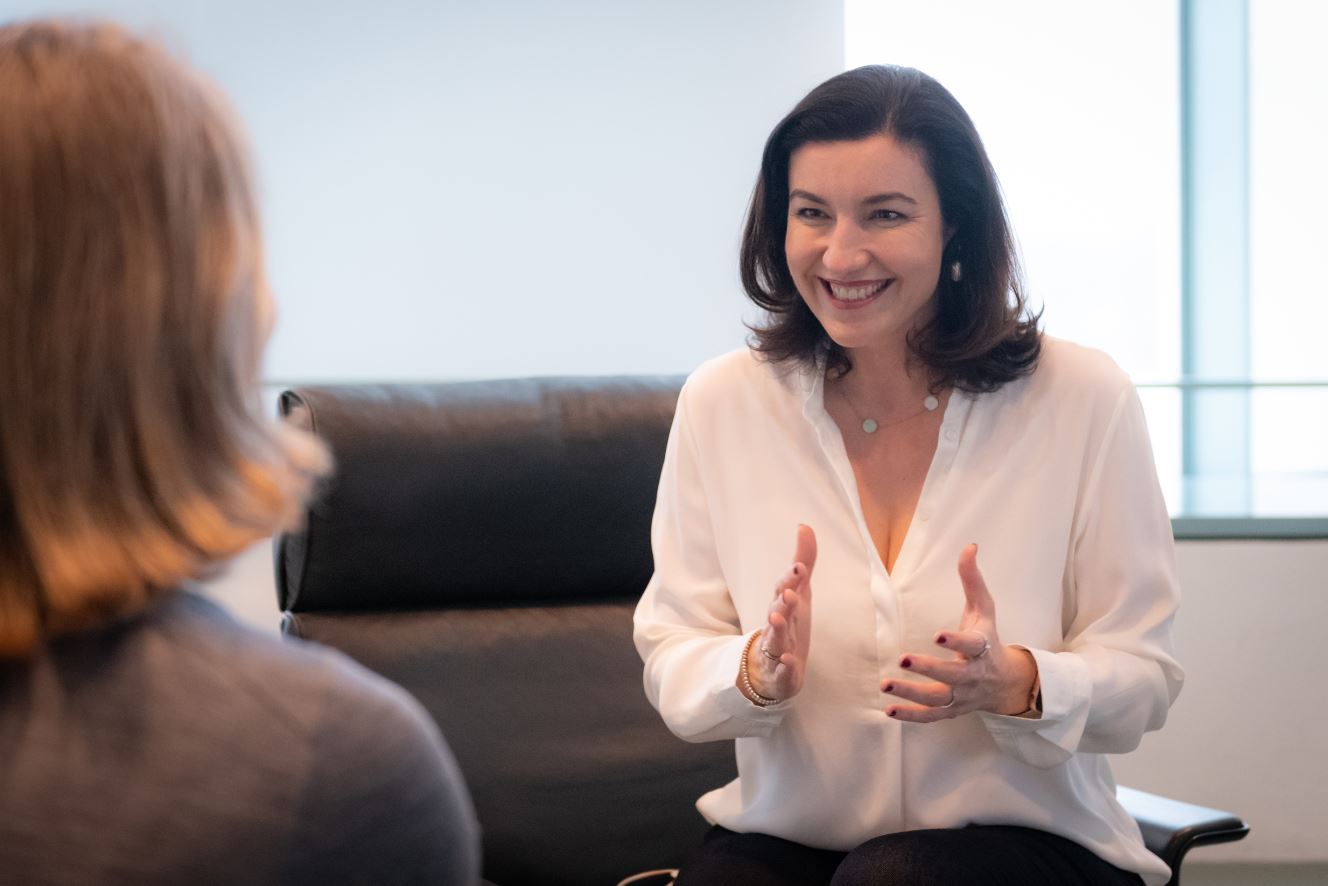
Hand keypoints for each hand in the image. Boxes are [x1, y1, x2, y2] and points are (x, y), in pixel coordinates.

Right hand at [742, 524, 816, 701]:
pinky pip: (783, 668)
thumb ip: (803, 561)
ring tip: (777, 617)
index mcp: (783, 604)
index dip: (791, 578)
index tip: (799, 566)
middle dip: (783, 600)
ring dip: (778, 627)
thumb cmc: (789, 623)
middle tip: (788, 592)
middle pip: (779, 610)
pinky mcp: (781, 670)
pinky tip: (788, 661)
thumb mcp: (800, 591)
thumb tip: (805, 526)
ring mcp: (778, 647)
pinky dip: (785, 665)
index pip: (785, 587)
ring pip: (776, 637)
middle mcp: (778, 623)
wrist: (773, 668)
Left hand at [881, 543, 1037, 721]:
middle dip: (928, 669)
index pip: (972, 644)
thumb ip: (972, 580)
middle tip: (903, 659)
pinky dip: (911, 716)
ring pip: (938, 698)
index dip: (956, 641)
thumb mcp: (984, 609)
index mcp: (982, 647)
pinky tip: (889, 710)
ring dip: (912, 694)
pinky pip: (931, 716)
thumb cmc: (989, 639)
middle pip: (951, 674)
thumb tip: (970, 546)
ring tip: (885, 685)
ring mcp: (962, 695)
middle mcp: (972, 675)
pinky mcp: (951, 710)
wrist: (1005, 683)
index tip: (938, 634)